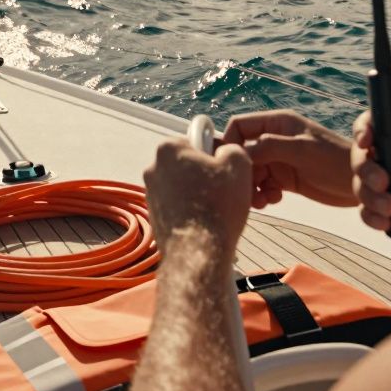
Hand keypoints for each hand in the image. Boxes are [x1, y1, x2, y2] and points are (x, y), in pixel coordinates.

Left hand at [144, 138, 252, 255]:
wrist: (198, 251)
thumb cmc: (218, 207)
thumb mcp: (239, 165)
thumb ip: (233, 148)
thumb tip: (227, 152)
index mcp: (169, 149)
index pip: (196, 139)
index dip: (215, 152)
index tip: (225, 167)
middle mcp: (153, 168)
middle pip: (188, 164)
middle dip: (206, 174)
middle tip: (225, 189)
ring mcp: (151, 194)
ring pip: (183, 186)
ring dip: (199, 193)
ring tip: (217, 208)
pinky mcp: (154, 216)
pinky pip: (177, 206)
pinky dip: (190, 210)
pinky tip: (206, 222)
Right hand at [223, 110, 358, 208]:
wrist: (359, 184)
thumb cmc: (335, 159)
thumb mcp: (301, 150)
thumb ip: (269, 147)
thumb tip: (239, 153)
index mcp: (278, 124)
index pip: (239, 126)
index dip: (230, 143)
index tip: (232, 165)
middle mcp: (275, 140)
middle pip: (242, 153)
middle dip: (241, 172)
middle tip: (246, 190)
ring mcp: (279, 160)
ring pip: (250, 172)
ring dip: (251, 187)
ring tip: (262, 200)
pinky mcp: (285, 179)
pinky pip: (262, 186)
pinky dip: (263, 195)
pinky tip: (274, 199)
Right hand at [350, 77, 390, 255]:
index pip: (375, 124)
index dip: (363, 129)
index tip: (367, 140)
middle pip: (361, 155)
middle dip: (365, 168)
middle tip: (384, 180)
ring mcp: (390, 185)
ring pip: (360, 185)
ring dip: (369, 196)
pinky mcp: (389, 211)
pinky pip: (366, 211)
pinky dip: (371, 216)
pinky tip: (386, 220)